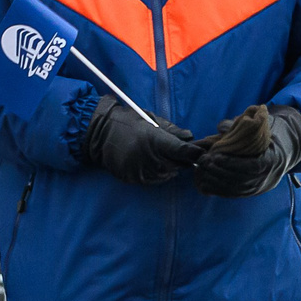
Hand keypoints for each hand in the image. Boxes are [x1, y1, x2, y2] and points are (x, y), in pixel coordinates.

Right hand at [82, 99, 200, 186]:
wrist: (100, 133)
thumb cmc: (128, 122)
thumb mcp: (151, 120)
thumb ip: (172, 130)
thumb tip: (190, 137)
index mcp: (152, 138)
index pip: (180, 150)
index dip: (192, 153)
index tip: (200, 152)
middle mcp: (146, 155)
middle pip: (175, 165)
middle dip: (181, 161)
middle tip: (182, 156)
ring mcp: (137, 168)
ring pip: (165, 175)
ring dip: (170, 169)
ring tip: (165, 160)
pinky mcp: (131, 177)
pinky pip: (152, 180)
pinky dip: (158, 175)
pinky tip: (155, 166)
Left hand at [192, 104, 300, 197]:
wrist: (279, 158)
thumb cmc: (266, 140)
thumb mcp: (260, 130)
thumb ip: (241, 127)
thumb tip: (220, 127)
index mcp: (272, 161)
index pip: (252, 166)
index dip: (233, 163)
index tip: (216, 157)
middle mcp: (265, 178)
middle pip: (240, 179)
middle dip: (218, 171)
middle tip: (203, 161)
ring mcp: (257, 188)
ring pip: (233, 189)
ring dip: (214, 180)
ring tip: (200, 169)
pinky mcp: (248, 193)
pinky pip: (230, 195)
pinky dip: (215, 189)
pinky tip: (203, 180)